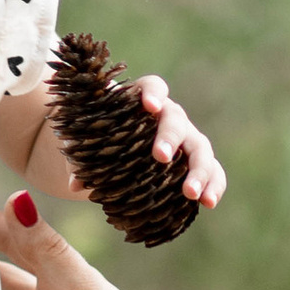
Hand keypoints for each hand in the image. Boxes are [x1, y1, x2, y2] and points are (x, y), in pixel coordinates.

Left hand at [77, 75, 223, 213]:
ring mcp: (185, 140)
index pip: (152, 87)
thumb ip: (79, 159)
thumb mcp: (82, 145)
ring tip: (192, 194)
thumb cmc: (94, 139)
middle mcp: (168, 117)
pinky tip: (208, 203)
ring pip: (201, 149)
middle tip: (160, 158)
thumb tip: (76, 184)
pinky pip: (212, 172)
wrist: (109, 152)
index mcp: (141, 101)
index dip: (152, 93)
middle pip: (176, 120)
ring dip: (199, 170)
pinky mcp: (194, 164)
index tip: (149, 106)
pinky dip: (213, 185)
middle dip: (170, 138)